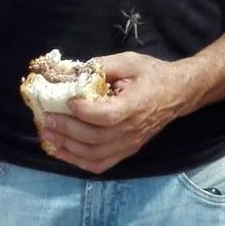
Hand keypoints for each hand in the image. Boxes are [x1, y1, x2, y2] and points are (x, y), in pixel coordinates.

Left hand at [41, 51, 192, 173]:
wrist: (177, 93)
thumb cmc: (152, 74)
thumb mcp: (130, 61)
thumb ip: (103, 65)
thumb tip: (73, 70)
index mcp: (136, 105)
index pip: (107, 116)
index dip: (85, 112)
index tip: (68, 101)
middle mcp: (132, 130)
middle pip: (95, 138)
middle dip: (67, 130)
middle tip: (47, 119)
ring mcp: (129, 144)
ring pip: (94, 155)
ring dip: (67, 147)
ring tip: (48, 135)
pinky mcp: (126, 151)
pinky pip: (100, 164)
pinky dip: (77, 161)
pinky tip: (61, 151)